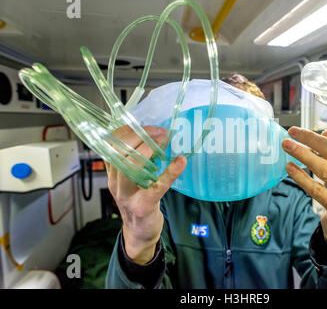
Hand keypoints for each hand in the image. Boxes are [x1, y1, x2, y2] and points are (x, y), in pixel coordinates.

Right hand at [105, 125, 185, 263]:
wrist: (139, 232)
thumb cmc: (137, 200)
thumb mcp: (132, 177)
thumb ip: (139, 158)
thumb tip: (158, 135)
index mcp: (112, 172)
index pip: (111, 143)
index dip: (128, 131)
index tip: (147, 127)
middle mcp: (115, 182)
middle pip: (118, 152)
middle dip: (139, 136)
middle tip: (159, 132)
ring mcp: (127, 195)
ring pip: (130, 166)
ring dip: (148, 149)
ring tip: (164, 140)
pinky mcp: (143, 206)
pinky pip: (157, 186)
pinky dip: (170, 172)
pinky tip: (180, 162)